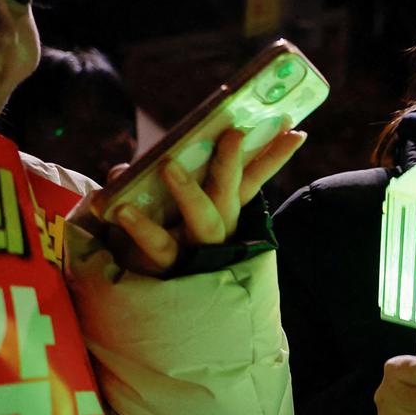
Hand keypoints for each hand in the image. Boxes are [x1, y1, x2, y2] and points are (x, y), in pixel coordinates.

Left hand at [107, 125, 307, 274]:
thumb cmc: (149, 234)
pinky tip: (122, 208)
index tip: (293, 128)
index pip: (252, 177)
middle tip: (234, 133)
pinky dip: (141, 227)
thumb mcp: (154, 200)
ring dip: (189, 191)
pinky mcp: (169, 265)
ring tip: (168, 165)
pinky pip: (159, 246)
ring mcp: (197, 247)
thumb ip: (141, 179)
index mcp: (222, 208)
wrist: (135, 286)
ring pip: (205, 220)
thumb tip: (125, 169)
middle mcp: (219, 227)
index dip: (273, 154)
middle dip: (234, 162)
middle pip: (232, 193)